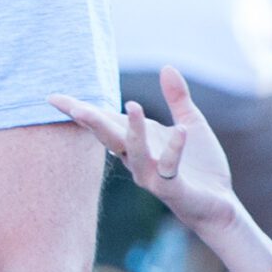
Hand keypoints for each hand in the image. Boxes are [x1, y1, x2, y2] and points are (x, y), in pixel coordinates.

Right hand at [50, 67, 238, 241]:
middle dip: (90, 121)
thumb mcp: (189, 124)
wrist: (218, 204)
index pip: (104, 122)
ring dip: (133, 130)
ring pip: (135, 152)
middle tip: (72, 106)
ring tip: (133, 105)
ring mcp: (152, 175)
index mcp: (138, 141)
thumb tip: (165, 67)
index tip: (53, 98)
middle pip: (108, 136)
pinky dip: (174, 149)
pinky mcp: (173, 188)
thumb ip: (176, 97)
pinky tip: (180, 131)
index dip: (80, 109)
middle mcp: (137, 159)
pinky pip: (169, 167)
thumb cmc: (200, 166)